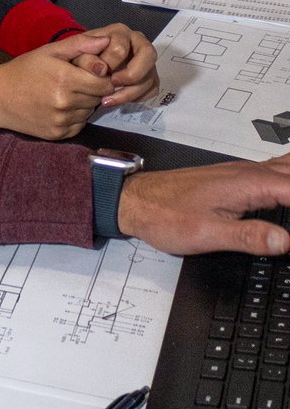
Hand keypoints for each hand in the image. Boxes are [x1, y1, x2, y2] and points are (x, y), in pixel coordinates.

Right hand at [0, 33, 114, 139]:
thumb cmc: (24, 70)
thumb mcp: (49, 51)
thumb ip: (80, 44)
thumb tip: (107, 40)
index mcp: (66, 79)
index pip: (106, 84)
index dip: (101, 77)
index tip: (89, 73)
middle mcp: (66, 103)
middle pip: (99, 98)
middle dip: (92, 89)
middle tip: (73, 81)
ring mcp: (62, 121)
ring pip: (90, 112)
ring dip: (83, 103)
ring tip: (64, 93)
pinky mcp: (59, 134)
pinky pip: (79, 125)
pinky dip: (74, 116)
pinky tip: (58, 106)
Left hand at [69, 23, 158, 108]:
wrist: (79, 68)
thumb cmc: (75, 57)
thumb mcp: (68, 48)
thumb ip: (81, 43)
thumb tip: (103, 42)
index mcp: (118, 32)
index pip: (121, 48)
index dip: (110, 63)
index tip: (99, 72)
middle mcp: (136, 42)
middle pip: (148, 55)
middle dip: (132, 75)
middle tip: (113, 85)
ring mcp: (144, 60)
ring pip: (150, 75)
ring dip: (130, 92)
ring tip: (108, 100)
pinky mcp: (148, 76)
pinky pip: (152, 89)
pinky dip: (137, 97)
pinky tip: (118, 98)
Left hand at [118, 154, 289, 255]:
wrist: (134, 199)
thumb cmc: (165, 215)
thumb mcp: (206, 234)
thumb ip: (248, 236)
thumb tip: (286, 241)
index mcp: (247, 184)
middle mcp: (248, 172)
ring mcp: (242, 173)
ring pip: (288, 167)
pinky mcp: (237, 179)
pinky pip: (278, 172)